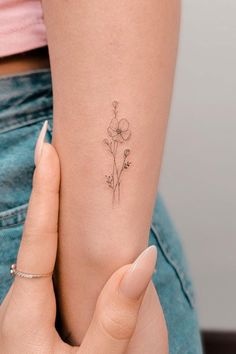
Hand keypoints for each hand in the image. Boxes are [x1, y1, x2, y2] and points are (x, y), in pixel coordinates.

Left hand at [0, 123, 157, 353]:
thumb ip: (115, 316)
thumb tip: (140, 261)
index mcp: (25, 310)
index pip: (39, 235)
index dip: (46, 190)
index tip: (49, 149)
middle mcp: (23, 298)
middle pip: (38, 231)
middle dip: (47, 189)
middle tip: (53, 150)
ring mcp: (31, 304)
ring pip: (44, 247)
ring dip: (55, 210)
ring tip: (64, 176)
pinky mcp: (41, 310)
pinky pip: (51, 264)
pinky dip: (62, 237)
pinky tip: (71, 229)